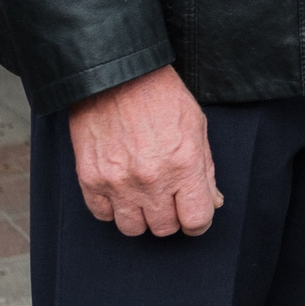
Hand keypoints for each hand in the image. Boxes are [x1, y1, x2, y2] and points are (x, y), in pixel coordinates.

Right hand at [66, 65, 221, 236]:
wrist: (114, 76)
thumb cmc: (160, 95)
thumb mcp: (196, 125)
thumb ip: (206, 169)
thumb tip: (213, 201)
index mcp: (183, 164)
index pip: (196, 220)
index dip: (198, 221)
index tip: (194, 214)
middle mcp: (151, 179)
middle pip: (164, 228)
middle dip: (171, 216)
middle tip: (169, 197)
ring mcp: (118, 183)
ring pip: (132, 229)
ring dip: (141, 217)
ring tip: (144, 194)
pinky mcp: (91, 180)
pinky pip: (103, 216)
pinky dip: (113, 208)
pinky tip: (121, 189)